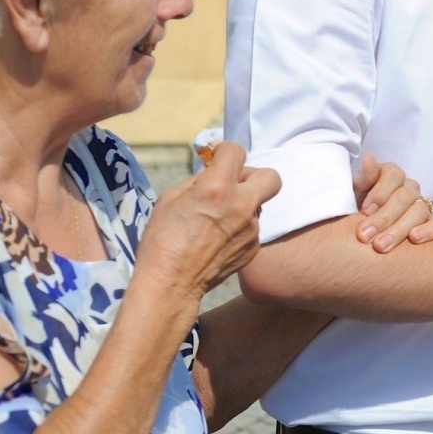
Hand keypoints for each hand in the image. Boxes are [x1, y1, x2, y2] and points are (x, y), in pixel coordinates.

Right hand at [138, 141, 280, 299]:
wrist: (171, 283)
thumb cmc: (162, 239)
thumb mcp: (170, 199)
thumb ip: (197, 181)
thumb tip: (211, 172)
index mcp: (217, 187)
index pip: (236, 151)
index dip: (225, 151)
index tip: (218, 157)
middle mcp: (241, 205)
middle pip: (271, 176)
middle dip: (253, 175)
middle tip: (234, 184)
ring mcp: (252, 228)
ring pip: (258, 205)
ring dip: (242, 205)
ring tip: (216, 220)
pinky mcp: (254, 246)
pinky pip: (252, 228)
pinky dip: (239, 228)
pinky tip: (218, 239)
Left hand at [351, 155, 432, 252]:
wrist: (363, 227)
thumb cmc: (358, 206)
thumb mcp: (354, 191)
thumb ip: (364, 177)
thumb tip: (369, 158)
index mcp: (391, 175)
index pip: (394, 175)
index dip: (380, 193)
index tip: (365, 210)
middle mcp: (409, 188)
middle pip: (405, 196)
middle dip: (384, 217)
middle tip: (365, 236)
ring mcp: (422, 204)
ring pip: (420, 211)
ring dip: (400, 229)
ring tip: (381, 246)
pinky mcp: (432, 222)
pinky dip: (430, 230)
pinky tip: (414, 240)